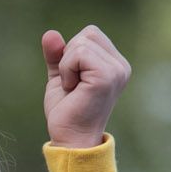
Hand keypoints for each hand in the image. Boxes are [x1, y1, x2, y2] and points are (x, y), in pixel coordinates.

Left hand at [41, 25, 130, 147]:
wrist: (70, 138)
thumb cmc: (67, 112)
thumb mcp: (60, 76)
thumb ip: (57, 55)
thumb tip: (49, 33)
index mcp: (115, 64)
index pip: (90, 34)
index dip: (71, 53)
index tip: (72, 79)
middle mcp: (121, 65)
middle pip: (88, 34)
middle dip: (69, 56)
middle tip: (72, 84)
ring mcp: (117, 70)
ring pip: (81, 43)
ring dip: (66, 65)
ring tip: (73, 88)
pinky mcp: (107, 75)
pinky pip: (78, 53)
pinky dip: (67, 69)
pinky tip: (72, 89)